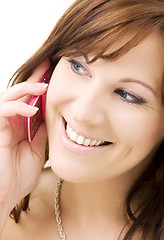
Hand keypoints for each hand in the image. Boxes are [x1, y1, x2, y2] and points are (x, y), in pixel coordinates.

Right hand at [0, 60, 49, 210]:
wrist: (6, 195)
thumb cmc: (19, 175)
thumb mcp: (37, 149)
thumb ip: (41, 131)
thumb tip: (52, 115)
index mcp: (21, 125)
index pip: (31, 100)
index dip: (41, 85)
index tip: (53, 72)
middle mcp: (10, 121)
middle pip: (20, 92)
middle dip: (34, 78)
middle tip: (48, 65)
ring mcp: (2, 125)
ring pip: (9, 96)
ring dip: (26, 89)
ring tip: (43, 86)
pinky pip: (3, 111)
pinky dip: (17, 107)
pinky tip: (33, 110)